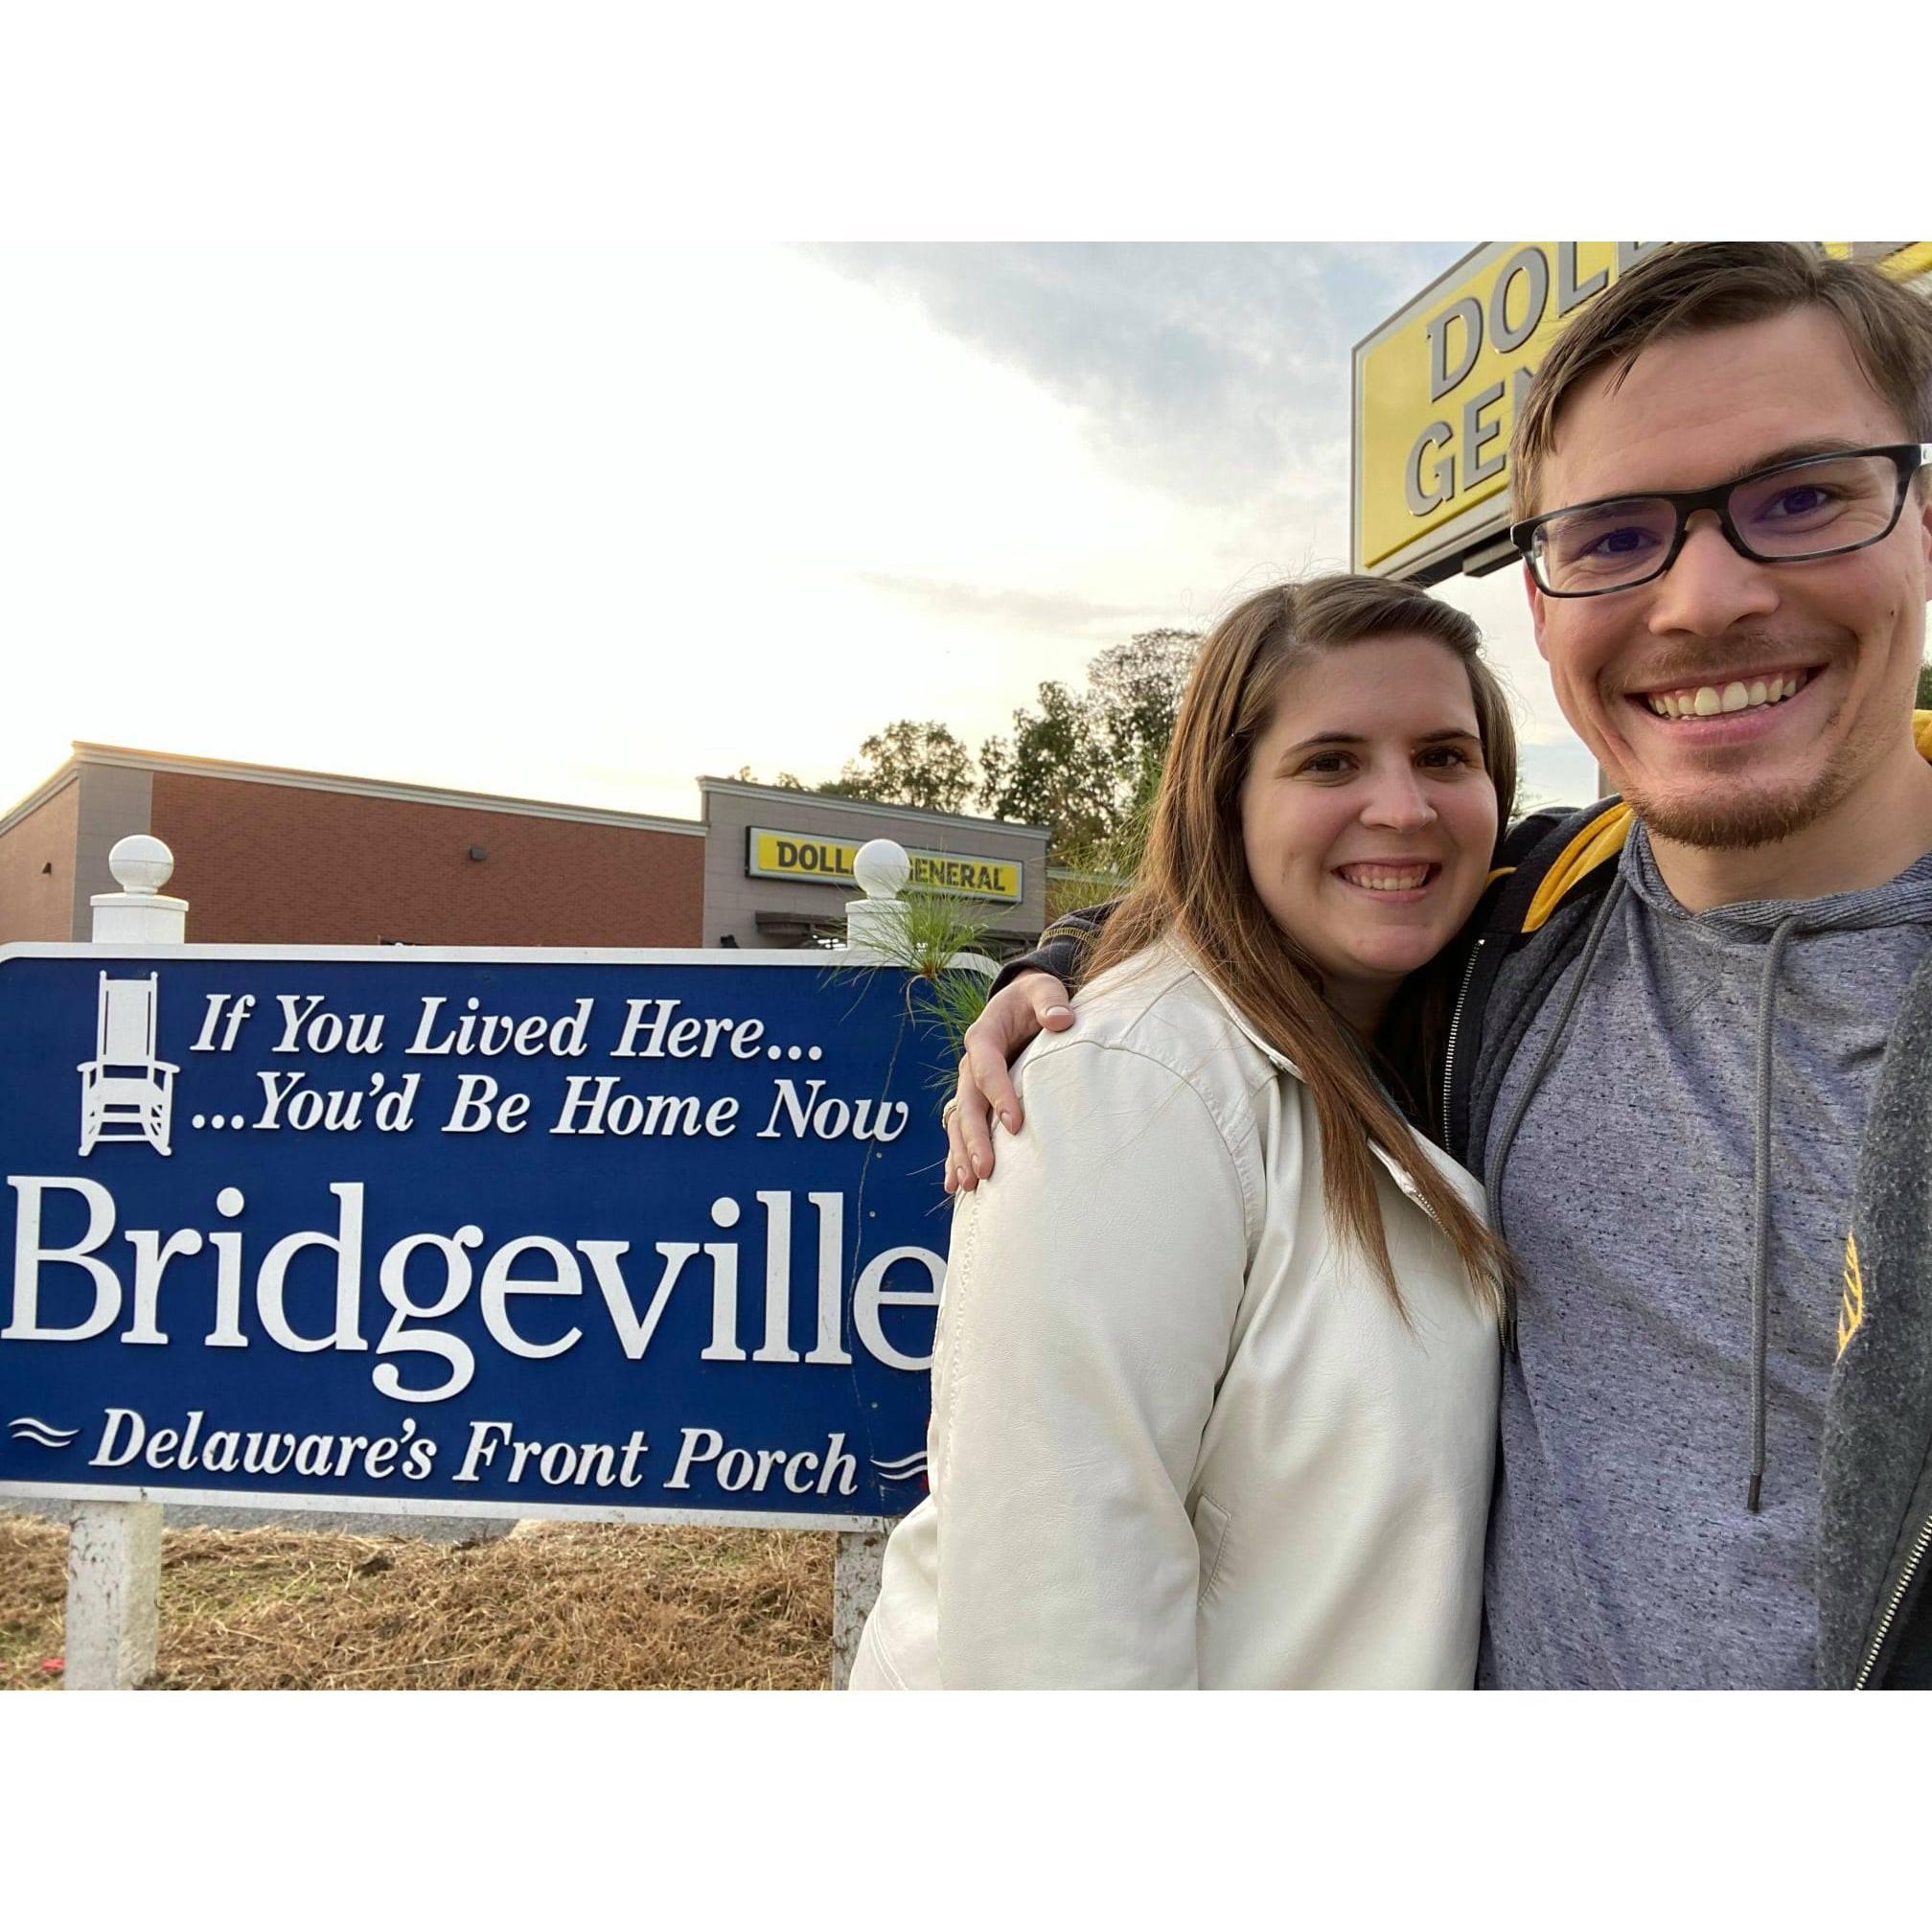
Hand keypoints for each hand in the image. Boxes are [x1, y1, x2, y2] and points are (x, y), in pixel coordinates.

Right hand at [944, 974, 1073, 1193]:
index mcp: (984, 1035)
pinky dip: (955, 1157)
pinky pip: (960, 1131)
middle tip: (985, 1169)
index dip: (999, 1094)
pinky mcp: (975, 1101)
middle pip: (967, 1103)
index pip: (987, 1067)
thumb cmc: (1036, 999)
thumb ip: (1050, 1001)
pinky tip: (955, 1186)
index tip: (1015, 1123)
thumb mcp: (1043, 990)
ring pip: (958, 1123)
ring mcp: (969, 1085)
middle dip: (974, 1138)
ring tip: (968, 1185)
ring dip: (961, 1154)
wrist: (1020, 1003)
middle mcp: (970, 1064)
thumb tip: (1061, 1019)